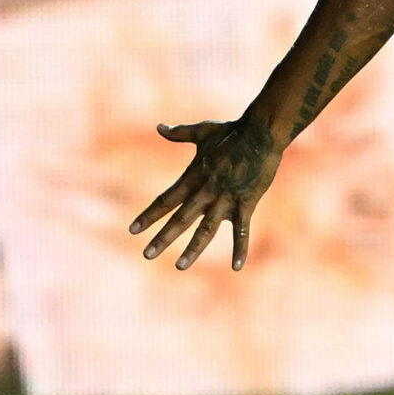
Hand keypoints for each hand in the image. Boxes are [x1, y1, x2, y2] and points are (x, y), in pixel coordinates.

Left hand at [130, 118, 282, 270]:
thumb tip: (159, 127)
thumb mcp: (202, 131)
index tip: (132, 230)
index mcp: (193, 177)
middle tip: (147, 254)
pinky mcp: (247, 203)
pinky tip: (237, 267)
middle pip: (180, 219)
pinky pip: (242, 231)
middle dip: (163, 238)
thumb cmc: (232, 131)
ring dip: (193, 249)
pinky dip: (240, 249)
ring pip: (206, 229)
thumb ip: (179, 133)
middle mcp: (206, 191)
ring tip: (180, 266)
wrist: (261, 133)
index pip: (165, 200)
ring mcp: (226, 199)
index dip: (149, 216)